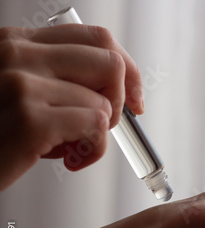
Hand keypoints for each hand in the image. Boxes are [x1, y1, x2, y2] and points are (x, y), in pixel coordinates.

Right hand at [0, 25, 143, 189]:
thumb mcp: (20, 92)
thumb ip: (58, 79)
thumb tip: (117, 90)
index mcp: (18, 43)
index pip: (96, 39)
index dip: (127, 68)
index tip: (134, 97)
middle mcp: (17, 55)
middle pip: (111, 64)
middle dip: (121, 101)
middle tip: (105, 125)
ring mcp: (22, 84)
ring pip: (105, 103)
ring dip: (99, 136)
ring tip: (72, 148)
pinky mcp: (30, 118)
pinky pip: (96, 126)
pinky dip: (94, 149)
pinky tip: (71, 159)